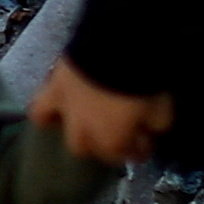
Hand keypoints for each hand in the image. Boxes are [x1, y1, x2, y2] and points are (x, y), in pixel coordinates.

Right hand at [33, 61, 173, 163]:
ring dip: (77, 136)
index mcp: (113, 141)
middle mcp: (86, 133)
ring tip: (85, 128)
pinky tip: (54, 113)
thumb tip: (150, 129)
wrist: (114, 48)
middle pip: (93, 150)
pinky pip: (41, 109)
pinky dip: (48, 115)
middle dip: (106, 147)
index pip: (128, 155)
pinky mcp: (53, 91)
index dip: (139, 150)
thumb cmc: (142, 81)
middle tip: (117, 134)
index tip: (147, 142)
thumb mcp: (162, 107)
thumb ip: (156, 124)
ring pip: (64, 135)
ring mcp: (66, 113)